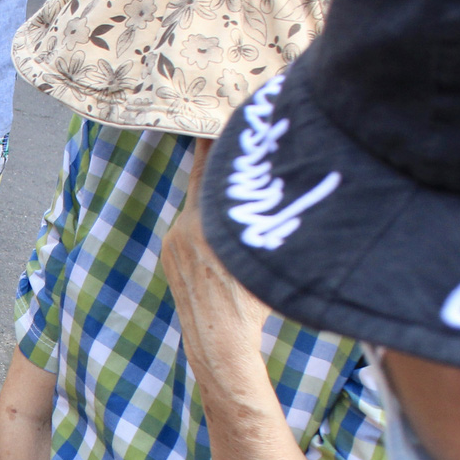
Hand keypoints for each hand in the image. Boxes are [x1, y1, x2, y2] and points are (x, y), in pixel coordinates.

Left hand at [160, 144, 273, 373]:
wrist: (219, 343)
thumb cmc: (254, 305)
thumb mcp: (267, 255)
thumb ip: (268, 218)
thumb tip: (290, 184)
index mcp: (208, 225)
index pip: (213, 165)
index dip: (223, 139)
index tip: (234, 116)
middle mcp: (184, 227)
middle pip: (205, 178)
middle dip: (223, 159)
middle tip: (239, 133)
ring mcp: (173, 240)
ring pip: (199, 201)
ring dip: (217, 189)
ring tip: (237, 175)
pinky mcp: (169, 251)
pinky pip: (191, 220)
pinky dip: (207, 212)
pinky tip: (226, 212)